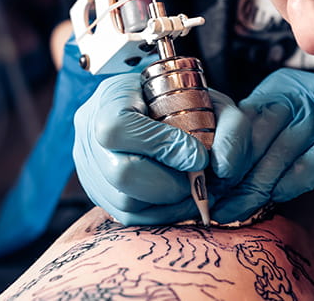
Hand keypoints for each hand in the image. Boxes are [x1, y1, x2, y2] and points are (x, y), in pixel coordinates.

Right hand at [73, 73, 251, 225]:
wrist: (150, 103)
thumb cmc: (180, 97)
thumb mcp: (209, 98)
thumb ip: (225, 126)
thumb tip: (213, 166)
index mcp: (108, 100)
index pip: (119, 129)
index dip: (162, 146)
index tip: (197, 154)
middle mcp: (89, 138)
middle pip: (122, 175)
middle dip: (170, 182)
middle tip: (197, 178)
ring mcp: (90, 170)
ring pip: (126, 203)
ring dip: (170, 201)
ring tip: (193, 188)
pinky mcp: (99, 194)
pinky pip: (129, 216)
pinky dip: (162, 212)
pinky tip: (181, 197)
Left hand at [212, 68, 313, 221]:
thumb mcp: (286, 119)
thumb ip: (253, 137)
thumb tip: (212, 175)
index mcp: (278, 87)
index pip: (242, 115)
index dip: (224, 147)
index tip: (209, 175)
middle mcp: (301, 94)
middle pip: (259, 137)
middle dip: (235, 176)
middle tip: (217, 202)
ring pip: (281, 154)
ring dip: (257, 188)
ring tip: (237, 209)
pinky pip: (311, 165)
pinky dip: (289, 185)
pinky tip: (275, 198)